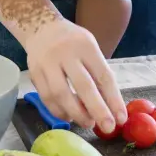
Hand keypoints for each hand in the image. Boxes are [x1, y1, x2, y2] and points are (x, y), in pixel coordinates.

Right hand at [21, 16, 126, 132]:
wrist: (42, 28)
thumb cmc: (73, 42)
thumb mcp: (90, 48)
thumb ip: (98, 73)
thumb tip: (111, 105)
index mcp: (86, 46)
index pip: (103, 75)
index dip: (113, 99)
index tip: (121, 118)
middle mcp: (66, 53)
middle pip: (83, 86)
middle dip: (97, 110)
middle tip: (108, 128)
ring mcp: (47, 63)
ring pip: (61, 94)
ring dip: (76, 113)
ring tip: (88, 123)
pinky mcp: (34, 73)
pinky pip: (46, 97)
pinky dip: (58, 111)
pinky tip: (69, 117)